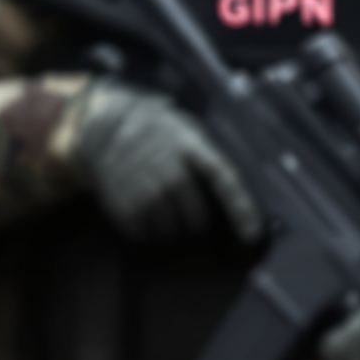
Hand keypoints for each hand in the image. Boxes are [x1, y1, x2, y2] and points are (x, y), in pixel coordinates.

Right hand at [71, 83, 261, 242]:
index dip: (240, 209)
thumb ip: (205, 157)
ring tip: (169, 224)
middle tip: (194, 225)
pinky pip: (140, 231)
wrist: (106, 124)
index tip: (252, 235)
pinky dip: (146, 234)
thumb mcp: (186, 131)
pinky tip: (147, 225)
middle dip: (197, 225)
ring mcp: (144, 185)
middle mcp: (170, 168)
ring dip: (171, 232)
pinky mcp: (121, 199)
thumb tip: (230, 190)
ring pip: (168, 227)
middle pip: (195, 214)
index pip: (223, 180)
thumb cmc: (157, 131)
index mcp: (192, 147)